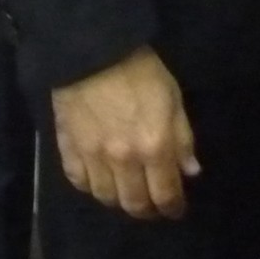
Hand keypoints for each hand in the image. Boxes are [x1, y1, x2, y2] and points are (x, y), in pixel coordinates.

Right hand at [52, 46, 199, 218]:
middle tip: (154, 206)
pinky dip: (91, 187)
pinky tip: (100, 179)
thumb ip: (182, 137)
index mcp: (154, 145)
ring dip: (120, 201)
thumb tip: (190, 171)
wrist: (93, 48)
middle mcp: (124, 160)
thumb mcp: (172, 96)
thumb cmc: (140, 68)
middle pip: (135, 203)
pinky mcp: (69, 149)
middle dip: (148, 210)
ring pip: (107, 198)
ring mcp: (93, 158)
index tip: (177, 209)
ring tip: (128, 193)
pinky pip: (79, 182)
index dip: (173, 207)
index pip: (166, 193)